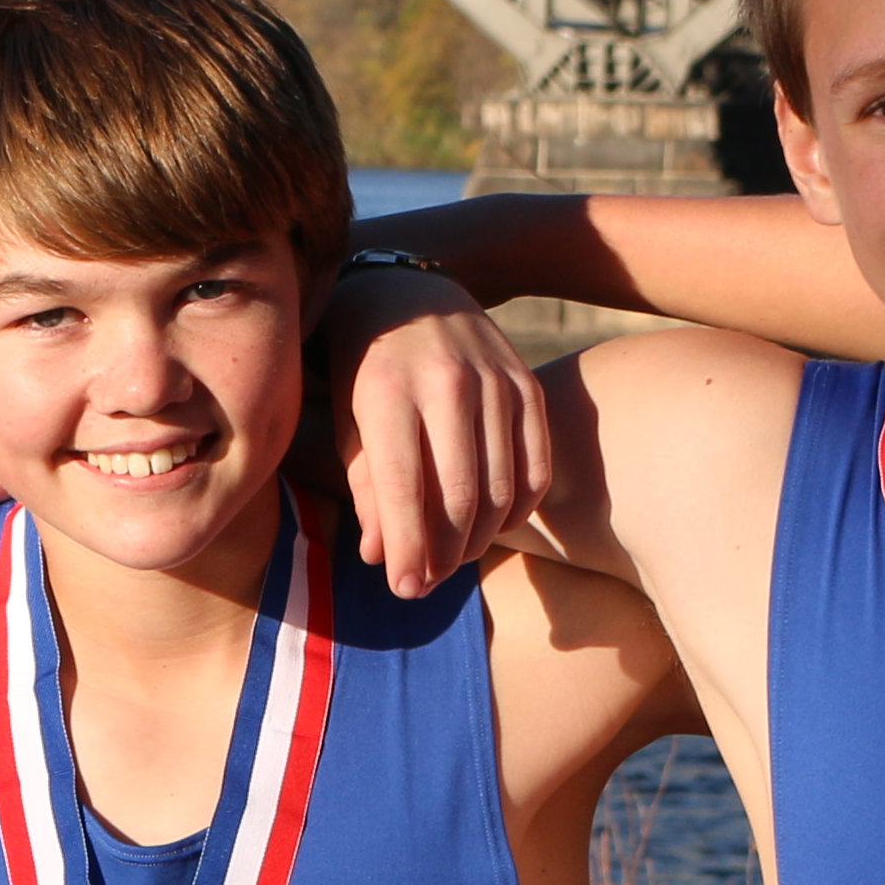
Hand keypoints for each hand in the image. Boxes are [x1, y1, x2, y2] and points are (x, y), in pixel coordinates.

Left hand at [322, 266, 552, 598]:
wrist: (410, 295)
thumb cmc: (365, 369)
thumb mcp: (348, 422)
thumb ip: (366, 488)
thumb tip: (383, 558)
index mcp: (388, 390)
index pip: (404, 488)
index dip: (407, 549)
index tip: (404, 589)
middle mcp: (448, 382)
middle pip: (461, 497)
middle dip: (443, 554)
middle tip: (427, 581)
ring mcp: (496, 381)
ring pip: (502, 489)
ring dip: (480, 540)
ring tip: (452, 557)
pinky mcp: (528, 386)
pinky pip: (536, 468)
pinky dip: (518, 510)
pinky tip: (493, 526)